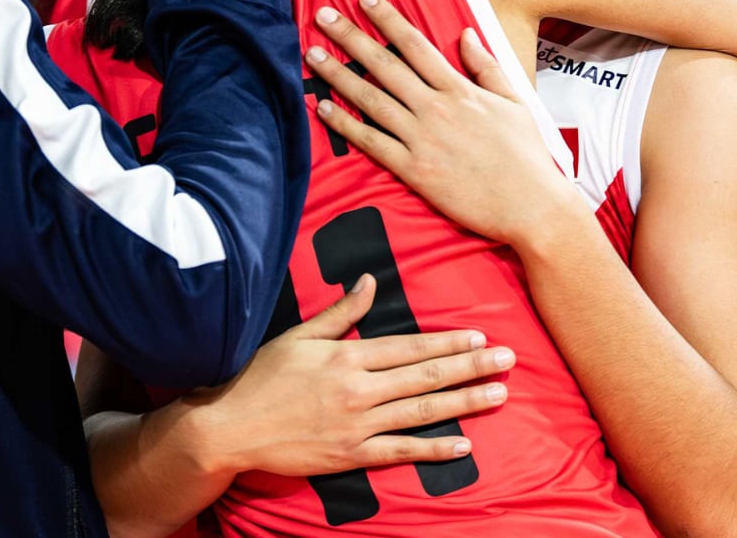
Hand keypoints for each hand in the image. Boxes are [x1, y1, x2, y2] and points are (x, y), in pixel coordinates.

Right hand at [189, 273, 514, 475]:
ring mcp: (357, 426)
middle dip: (471, 368)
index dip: (448, 343)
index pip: (410, 347)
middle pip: (426, 377)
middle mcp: (358, 389)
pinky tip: (463, 446)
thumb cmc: (260, 376)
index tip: (480, 337)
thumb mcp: (299, 335)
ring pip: (421, 412)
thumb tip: (368, 280)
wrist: (228, 426)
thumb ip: (340, 311)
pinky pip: (400, 452)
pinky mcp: (350, 455)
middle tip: (508, 361)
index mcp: (347, 356)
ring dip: (464, 403)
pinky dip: (433, 450)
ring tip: (498, 395)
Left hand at [303, 0, 582, 247]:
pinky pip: (372, 142)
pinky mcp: (414, 170)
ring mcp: (423, 139)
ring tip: (312, 55)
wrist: (532, 205)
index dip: (388, 19)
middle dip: (351, 37)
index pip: (416, 45)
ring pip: (371, 99)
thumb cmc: (527, 156)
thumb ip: (486, 66)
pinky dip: (346, 125)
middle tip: (323, 15)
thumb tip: (466, 34)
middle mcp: (437, 108)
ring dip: (338, 75)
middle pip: (385, 64)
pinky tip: (324, 108)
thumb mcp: (515, 101)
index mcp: (460, 90)